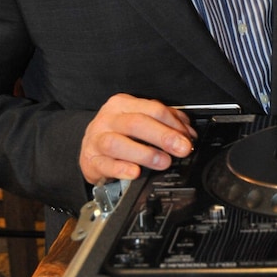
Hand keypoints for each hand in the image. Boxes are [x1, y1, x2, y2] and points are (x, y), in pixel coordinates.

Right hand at [80, 94, 196, 183]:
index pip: (152, 109)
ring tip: (163, 161)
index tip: (187, 137)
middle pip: (137, 123)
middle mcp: (108, 119)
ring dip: (145, 153)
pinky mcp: (89, 160)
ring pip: (118, 143)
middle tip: (181, 149)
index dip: (173, 123)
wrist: (89, 149)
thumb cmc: (118, 133)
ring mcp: (96, 139)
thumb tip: (187, 132)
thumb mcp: (139, 120)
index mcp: (123, 104)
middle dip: (163, 136)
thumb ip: (164, 122)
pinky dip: (121, 169)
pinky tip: (135, 172)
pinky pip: (105, 165)